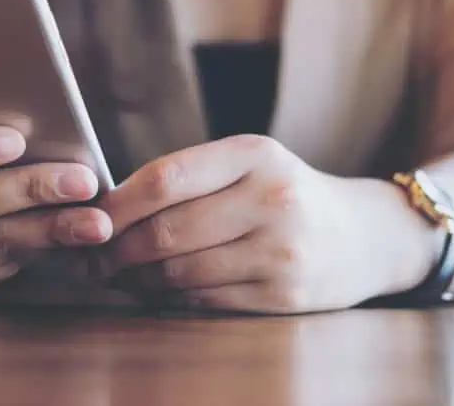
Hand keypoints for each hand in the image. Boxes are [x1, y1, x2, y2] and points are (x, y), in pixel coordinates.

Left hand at [95, 135, 434, 313]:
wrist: (366, 236)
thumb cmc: (286, 194)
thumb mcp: (249, 164)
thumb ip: (188, 177)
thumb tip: (106, 208)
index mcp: (255, 154)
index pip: (166, 177)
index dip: (116, 204)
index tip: (88, 218)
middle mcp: (272, 198)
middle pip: (167, 231)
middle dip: (117, 249)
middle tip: (91, 258)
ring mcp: (282, 250)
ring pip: (181, 271)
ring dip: (138, 278)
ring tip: (118, 274)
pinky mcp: (285, 294)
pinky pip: (205, 299)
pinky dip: (170, 297)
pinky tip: (156, 289)